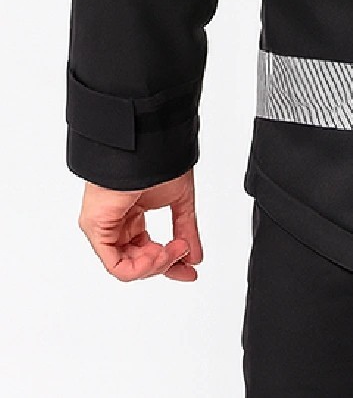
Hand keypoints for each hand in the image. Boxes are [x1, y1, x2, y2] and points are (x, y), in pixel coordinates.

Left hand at [77, 168, 202, 281]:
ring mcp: (104, 226)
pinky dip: (139, 267)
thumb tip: (194, 255)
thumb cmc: (158, 161)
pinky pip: (116, 263)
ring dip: (155, 265)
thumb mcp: (180, 200)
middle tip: (185, 259)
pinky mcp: (96, 228)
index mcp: (133, 214)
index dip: (170, 262)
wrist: (147, 145)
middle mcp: (117, 223)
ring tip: (173, 250)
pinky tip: (158, 256)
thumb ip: (186, 229)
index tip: (190, 269)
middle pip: (138, 260)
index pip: (148, 249)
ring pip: (127, 265)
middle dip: (165, 265)